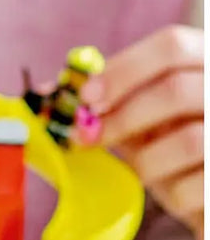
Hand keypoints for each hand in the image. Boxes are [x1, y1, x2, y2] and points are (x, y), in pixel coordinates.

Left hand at [82, 25, 203, 239]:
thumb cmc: (176, 151)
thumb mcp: (143, 118)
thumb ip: (104, 102)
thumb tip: (46, 95)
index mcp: (208, 61)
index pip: (172, 45)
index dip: (123, 69)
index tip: (84, 96)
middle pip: (177, 89)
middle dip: (121, 117)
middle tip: (85, 139)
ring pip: (189, 140)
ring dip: (147, 161)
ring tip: (142, 170)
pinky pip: (196, 186)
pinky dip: (173, 194)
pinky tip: (176, 193)